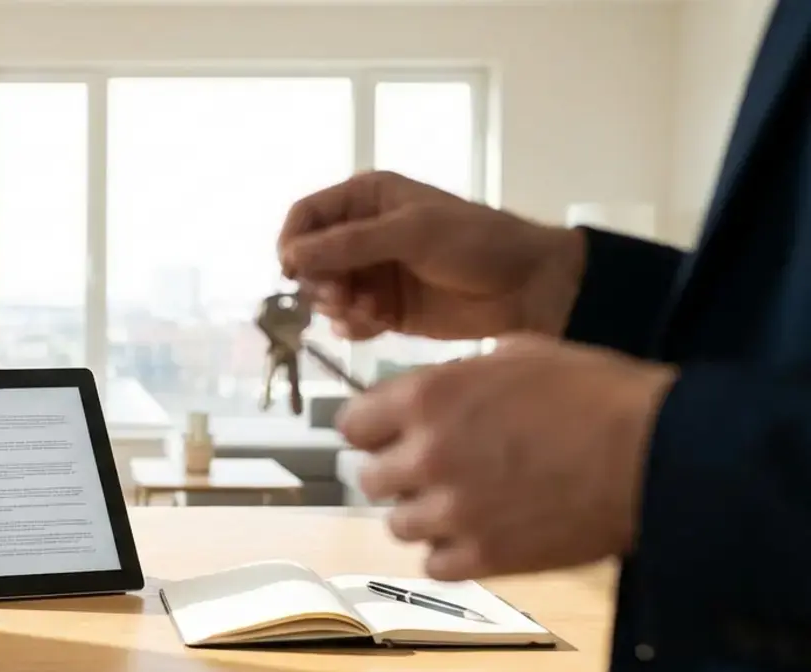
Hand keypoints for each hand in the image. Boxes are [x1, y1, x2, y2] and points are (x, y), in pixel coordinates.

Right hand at [278, 171, 586, 341]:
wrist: (527, 288)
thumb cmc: (475, 244)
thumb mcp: (411, 233)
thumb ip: (349, 244)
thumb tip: (290, 255)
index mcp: (366, 199)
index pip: (305, 216)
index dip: (292, 242)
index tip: (292, 271)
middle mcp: (362, 234)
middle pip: (309, 260)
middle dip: (319, 281)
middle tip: (342, 297)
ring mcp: (372, 274)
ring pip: (325, 294)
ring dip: (337, 307)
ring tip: (368, 312)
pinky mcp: (383, 310)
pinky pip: (347, 321)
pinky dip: (353, 326)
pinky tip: (376, 326)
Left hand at [337, 335, 676, 579]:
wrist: (656, 454)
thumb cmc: (596, 392)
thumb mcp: (519, 354)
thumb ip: (459, 376)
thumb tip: (436, 391)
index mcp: (428, 398)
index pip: (352, 425)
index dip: (374, 428)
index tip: (392, 433)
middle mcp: (426, 456)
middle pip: (371, 479)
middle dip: (398, 472)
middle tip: (435, 469)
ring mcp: (452, 512)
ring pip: (398, 524)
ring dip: (423, 514)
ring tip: (463, 504)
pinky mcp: (483, 558)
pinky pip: (434, 564)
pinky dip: (451, 553)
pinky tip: (480, 535)